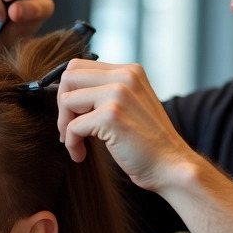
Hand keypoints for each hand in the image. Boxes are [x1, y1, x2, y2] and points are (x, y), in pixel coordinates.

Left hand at [56, 59, 193, 190]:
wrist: (170, 166)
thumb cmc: (148, 143)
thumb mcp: (131, 105)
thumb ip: (107, 92)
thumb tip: (67, 94)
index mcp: (129, 71)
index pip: (79, 67)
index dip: (69, 92)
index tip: (73, 115)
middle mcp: (124, 76)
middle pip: (69, 77)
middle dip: (62, 106)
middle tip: (69, 130)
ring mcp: (118, 94)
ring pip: (67, 100)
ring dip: (64, 126)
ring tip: (75, 143)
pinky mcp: (111, 116)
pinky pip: (72, 126)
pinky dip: (72, 144)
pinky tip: (80, 155)